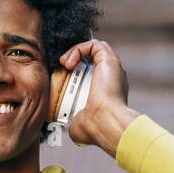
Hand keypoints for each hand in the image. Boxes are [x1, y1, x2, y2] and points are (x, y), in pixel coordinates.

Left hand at [56, 38, 139, 157]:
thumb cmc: (93, 128)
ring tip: (63, 64)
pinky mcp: (109, 59)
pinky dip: (78, 49)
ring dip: (75, 52)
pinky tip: (68, 63)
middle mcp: (112, 78)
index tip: (61, 82)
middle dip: (74, 62)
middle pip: (92, 61)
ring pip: (94, 49)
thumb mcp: (78, 125)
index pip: (92, 76)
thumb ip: (72, 121)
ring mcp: (112, 68)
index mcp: (107, 93)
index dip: (75, 75)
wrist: (104, 123)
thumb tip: (68, 125)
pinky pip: (94, 44)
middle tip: (60, 72)